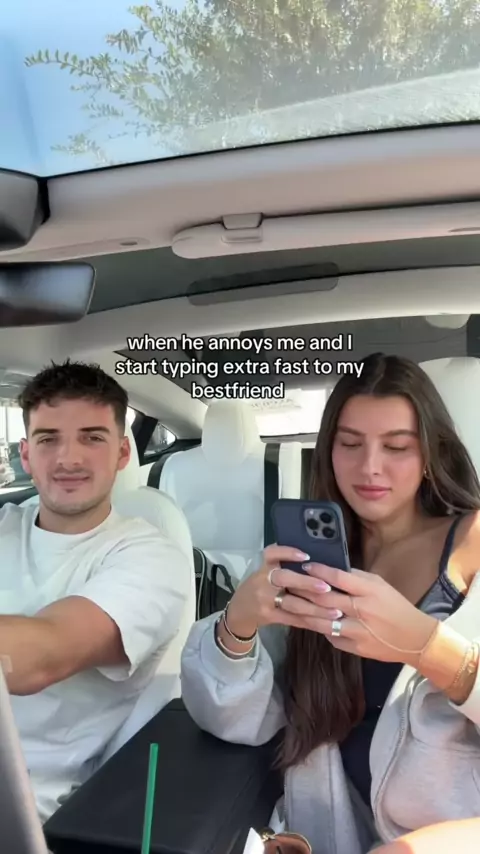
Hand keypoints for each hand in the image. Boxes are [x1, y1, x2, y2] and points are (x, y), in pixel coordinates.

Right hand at [225, 545, 345, 637]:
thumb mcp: (264, 569)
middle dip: (307, 583)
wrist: (239, 611)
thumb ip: (283, 563)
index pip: (272, 553)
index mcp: (263, 565)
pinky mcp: (269, 616)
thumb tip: (316, 561)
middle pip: (285, 579)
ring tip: (336, 611)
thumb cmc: (258, 585)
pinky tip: (325, 623)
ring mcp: (265, 599)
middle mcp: (263, 580)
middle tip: (327, 587)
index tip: (306, 556)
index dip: (288, 553)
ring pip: (293, 603)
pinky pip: (293, 619)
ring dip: (315, 608)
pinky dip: (310, 621)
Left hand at [298, 563, 436, 664]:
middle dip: (303, 591)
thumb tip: (331, 569)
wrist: (414, 638)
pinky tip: (310, 622)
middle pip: (324, 599)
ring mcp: (357, 631)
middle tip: (288, 584)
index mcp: (369, 591)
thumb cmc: (396, 606)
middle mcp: (361, 610)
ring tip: (290, 604)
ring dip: (303, 612)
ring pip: (321, 621)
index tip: (305, 566)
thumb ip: (357, 577)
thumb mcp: (380, 585)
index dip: (318, 570)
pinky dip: (320, 628)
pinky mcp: (355, 648)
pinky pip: (330, 637)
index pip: (337, 578)